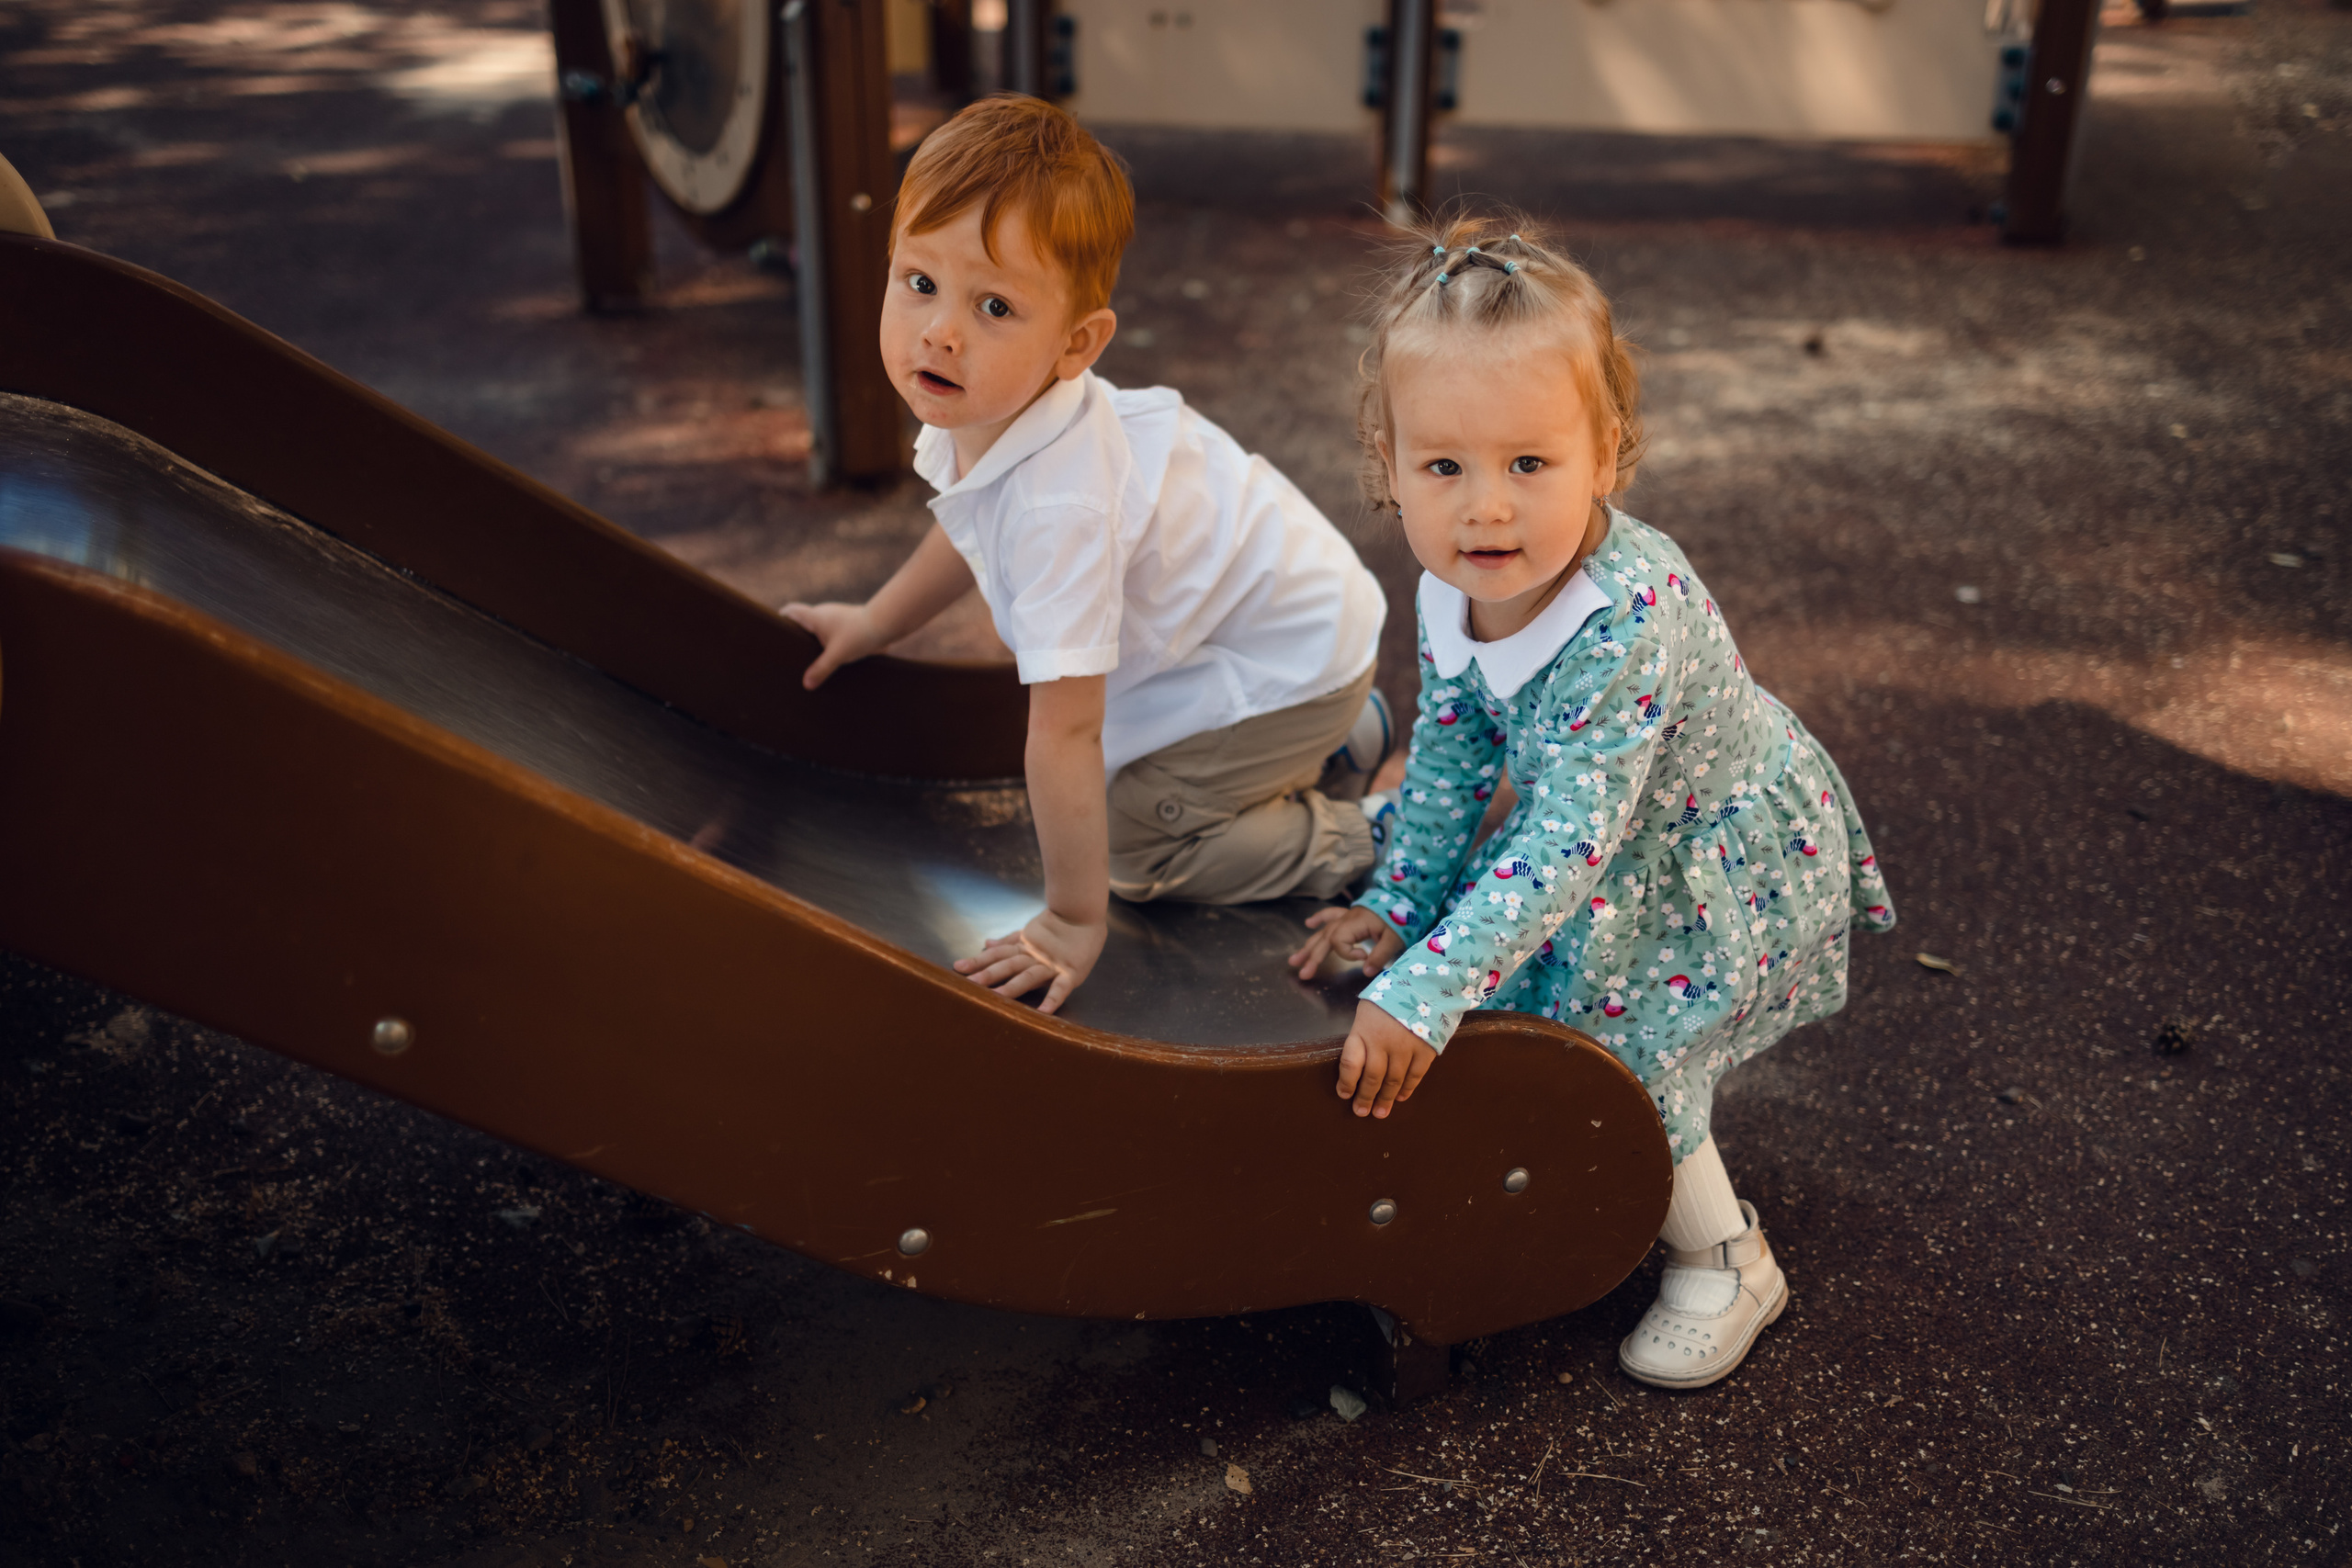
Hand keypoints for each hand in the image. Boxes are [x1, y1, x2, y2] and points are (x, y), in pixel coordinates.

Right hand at [780, 601, 883, 688]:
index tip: (774, 630)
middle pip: (802, 621)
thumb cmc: (859, 635)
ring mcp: (836, 617)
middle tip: (788, 653)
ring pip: (818, 627)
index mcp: (815, 616)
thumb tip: (806, 684)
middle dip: (796, 634)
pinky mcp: (848, 623)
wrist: (886, 623)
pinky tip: (829, 656)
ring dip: (813, 639)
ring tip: (807, 658)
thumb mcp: (838, 655)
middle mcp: (823, 613)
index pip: (791, 611)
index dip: (781, 618)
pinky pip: (831, 631)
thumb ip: (821, 669)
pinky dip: (826, 641)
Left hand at [955, 909, 1106, 1015]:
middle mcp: (1034, 956)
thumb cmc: (1058, 925)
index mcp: (1025, 947)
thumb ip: (1009, 940)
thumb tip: (986, 943)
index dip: (979, 959)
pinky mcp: (1071, 972)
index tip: (958, 967)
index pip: (998, 954)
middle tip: (970, 983)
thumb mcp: (1030, 932)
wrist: (1084, 913)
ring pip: (1029, 975)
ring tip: (997, 998)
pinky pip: (1061, 987)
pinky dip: (1053, 999)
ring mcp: (1052, 964)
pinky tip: (1043, 1012)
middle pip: (1009, 964)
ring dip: (1013, 986)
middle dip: (989, 973)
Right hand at [1288, 905, 1403, 981]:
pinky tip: (1308, 923)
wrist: (1403, 901)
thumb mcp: (1394, 940)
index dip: (1348, 954)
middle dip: (1313, 957)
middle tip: (1304, 974)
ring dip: (1309, 945)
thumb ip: (1380, 955)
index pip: (1338, 942)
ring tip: (1294, 960)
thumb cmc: (1400, 920)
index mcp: (1355, 924)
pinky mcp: (1348, 915)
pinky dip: (1319, 918)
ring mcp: (1345, 917)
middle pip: (1324, 939)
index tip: (1364, 956)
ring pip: (1323, 932)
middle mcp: (1345, 920)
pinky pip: (1330, 915)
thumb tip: (1366, 972)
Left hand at [1334, 999, 1437, 1118]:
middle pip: (1372, 1078)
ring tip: (1380, 1113)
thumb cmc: (1390, 996)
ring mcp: (1405, 1048)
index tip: (1344, 1095)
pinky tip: (1400, 1097)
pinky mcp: (1425, 1050)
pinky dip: (1407, 1089)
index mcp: (1363, 1030)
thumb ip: (1361, 1035)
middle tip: (1361, 1112)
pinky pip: (1414, 1076)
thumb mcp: (1367, 1010)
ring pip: (1393, 1081)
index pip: (1350, 1064)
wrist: (1425, 983)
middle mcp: (1382, 1042)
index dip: (1346, 1083)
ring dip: (1385, 1099)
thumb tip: (1356, 1062)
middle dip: (1365, 1098)